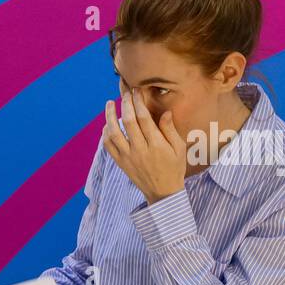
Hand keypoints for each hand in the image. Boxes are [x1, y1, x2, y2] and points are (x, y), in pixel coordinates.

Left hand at [104, 89, 186, 203]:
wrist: (163, 192)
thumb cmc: (174, 168)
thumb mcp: (179, 148)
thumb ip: (170, 130)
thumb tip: (165, 112)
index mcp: (156, 145)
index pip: (144, 118)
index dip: (139, 102)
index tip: (137, 91)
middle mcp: (140, 150)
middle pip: (128, 121)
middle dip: (126, 103)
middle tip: (125, 93)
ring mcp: (128, 157)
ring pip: (113, 133)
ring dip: (109, 116)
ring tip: (109, 104)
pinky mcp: (121, 163)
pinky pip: (108, 146)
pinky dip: (105, 133)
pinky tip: (107, 124)